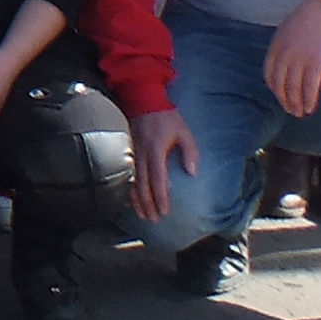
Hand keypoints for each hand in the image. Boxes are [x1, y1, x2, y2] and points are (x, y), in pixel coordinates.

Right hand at [131, 107, 199, 223]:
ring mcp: (134, 153)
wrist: (143, 100)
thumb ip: (190, 151)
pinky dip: (130, 189)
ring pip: (133, 182)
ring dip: (137, 200)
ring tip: (143, 215)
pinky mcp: (130, 152)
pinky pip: (129, 175)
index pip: (157, 179)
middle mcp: (142, 154)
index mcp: (156, 150)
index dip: (160, 197)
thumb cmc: (166, 117)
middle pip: (142, 185)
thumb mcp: (184, 131)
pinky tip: (132, 199)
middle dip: (148, 204)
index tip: (164, 212)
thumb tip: (192, 172)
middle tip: (153, 219)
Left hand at [264, 0, 320, 120]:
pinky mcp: (315, 63)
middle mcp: (284, 55)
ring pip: (294, 88)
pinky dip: (309, 99)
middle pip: (280, 85)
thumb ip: (281, 50)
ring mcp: (299, 60)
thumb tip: (281, 67)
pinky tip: (311, 108)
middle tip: (291, 111)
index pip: (269, 75)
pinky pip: (310, 87)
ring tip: (300, 113)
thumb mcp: (285, 34)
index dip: (275, 89)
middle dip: (285, 101)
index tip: (280, 97)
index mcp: (275, 48)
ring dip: (296, 104)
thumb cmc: (306, 22)